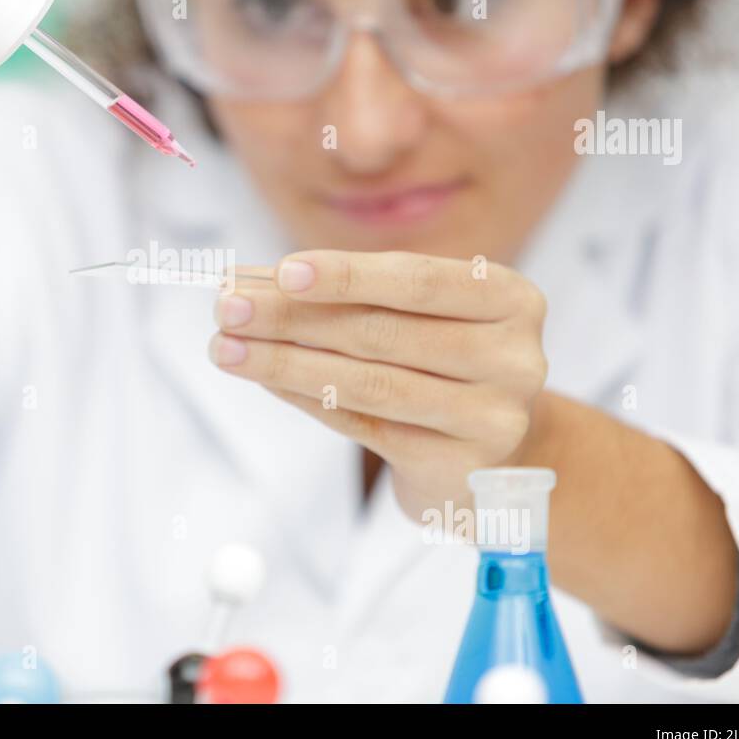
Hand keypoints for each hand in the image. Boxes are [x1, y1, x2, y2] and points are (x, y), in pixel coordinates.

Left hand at [208, 251, 548, 517]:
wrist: (498, 456)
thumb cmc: (445, 364)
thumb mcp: (419, 316)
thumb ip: (349, 292)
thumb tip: (250, 279)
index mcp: (509, 299)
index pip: (417, 280)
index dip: (347, 275)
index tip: (281, 271)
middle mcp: (513, 357)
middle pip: (382, 332)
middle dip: (292, 317)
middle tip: (226, 307)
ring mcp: (491, 417)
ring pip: (369, 383)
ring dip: (285, 362)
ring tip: (225, 347)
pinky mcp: (457, 467)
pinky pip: (364, 426)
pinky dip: (305, 398)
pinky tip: (264, 380)